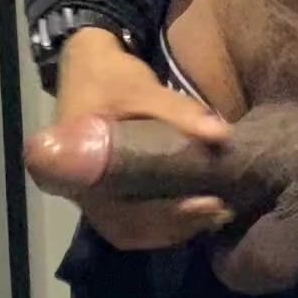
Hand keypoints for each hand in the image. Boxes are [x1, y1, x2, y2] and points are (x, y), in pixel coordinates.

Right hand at [43, 28, 233, 251]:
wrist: (87, 67)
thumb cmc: (108, 77)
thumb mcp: (140, 88)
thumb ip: (179, 112)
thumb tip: (222, 137)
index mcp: (76, 169)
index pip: (117, 210)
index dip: (162, 216)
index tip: (204, 204)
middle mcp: (80, 191)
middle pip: (127, 228)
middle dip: (176, 225)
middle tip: (220, 210)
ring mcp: (93, 196)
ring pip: (132, 230)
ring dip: (174, 229)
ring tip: (217, 214)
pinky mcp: (108, 195)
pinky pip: (134, 222)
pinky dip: (166, 223)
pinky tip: (199, 214)